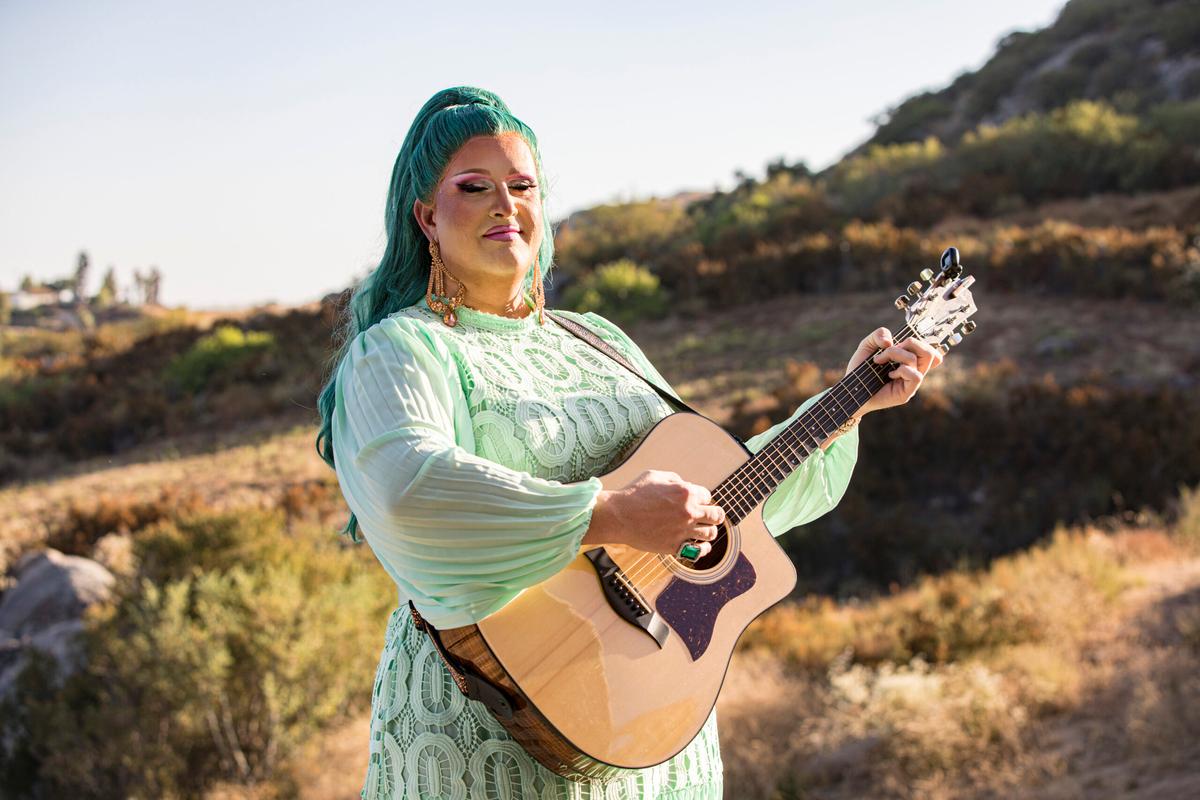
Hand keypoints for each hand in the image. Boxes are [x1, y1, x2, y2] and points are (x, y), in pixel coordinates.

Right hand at [582, 470, 724, 557]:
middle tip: (709, 516)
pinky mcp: (675, 546)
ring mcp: (683, 530)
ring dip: (709, 531)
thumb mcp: (654, 475)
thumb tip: (684, 485)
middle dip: (714, 514)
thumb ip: (674, 479)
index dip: (702, 498)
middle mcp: (688, 511)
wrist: (618, 516)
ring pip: (710, 533)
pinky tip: (701, 546)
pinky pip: (699, 550)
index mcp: (686, 492)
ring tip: (704, 531)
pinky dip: (703, 548)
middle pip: (716, 515)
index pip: (707, 496)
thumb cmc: (634, 494)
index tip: (697, 502)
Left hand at [844, 327, 942, 416]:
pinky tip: (888, 375)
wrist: (851, 389)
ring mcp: (911, 383)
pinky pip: (916, 376)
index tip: (901, 341)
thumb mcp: (867, 346)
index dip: (922, 341)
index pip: (931, 351)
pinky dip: (901, 370)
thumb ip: (878, 335)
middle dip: (911, 342)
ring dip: (897, 353)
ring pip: (919, 360)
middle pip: (931, 353)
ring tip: (879, 360)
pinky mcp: (907, 393)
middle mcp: (913, 371)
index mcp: (908, 360)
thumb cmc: (860, 369)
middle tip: (890, 348)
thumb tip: (890, 341)